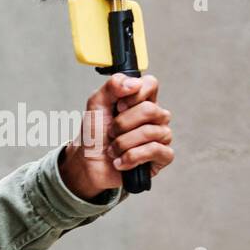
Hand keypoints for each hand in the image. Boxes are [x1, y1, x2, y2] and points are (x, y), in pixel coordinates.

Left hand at [59, 73, 173, 199]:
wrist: (87, 166)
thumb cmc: (94, 137)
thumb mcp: (95, 106)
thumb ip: (111, 86)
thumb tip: (134, 83)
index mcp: (141, 102)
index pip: (151, 84)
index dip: (134, 94)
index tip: (118, 106)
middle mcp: (155, 117)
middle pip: (149, 110)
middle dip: (121, 124)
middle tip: (111, 133)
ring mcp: (161, 136)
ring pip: (150, 132)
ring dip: (122, 143)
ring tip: (113, 150)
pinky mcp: (162, 156)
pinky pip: (155, 150)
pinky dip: (131, 157)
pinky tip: (121, 162)